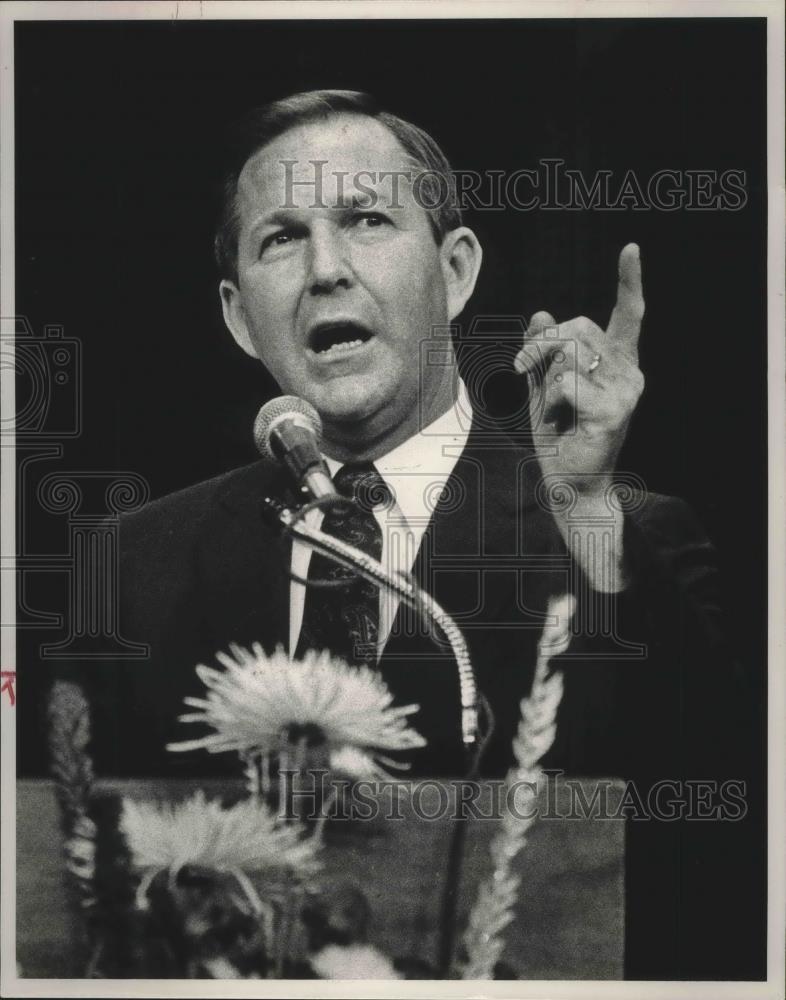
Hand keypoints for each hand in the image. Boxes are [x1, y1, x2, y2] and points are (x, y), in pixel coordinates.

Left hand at [514, 242, 644, 497]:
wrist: (570, 484)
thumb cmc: (560, 438)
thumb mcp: (543, 387)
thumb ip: (543, 354)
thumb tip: (541, 313)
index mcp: (617, 361)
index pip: (628, 314)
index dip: (630, 281)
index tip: (631, 249)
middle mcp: (628, 371)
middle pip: (579, 326)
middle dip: (541, 344)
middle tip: (521, 369)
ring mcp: (626, 391)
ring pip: (569, 354)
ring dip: (544, 378)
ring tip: (553, 408)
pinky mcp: (613, 410)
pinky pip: (566, 383)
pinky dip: (549, 400)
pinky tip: (559, 420)